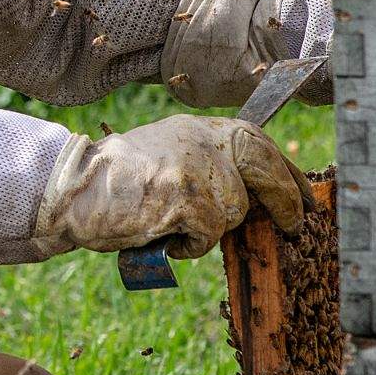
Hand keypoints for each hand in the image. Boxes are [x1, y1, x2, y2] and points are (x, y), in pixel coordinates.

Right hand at [36, 116, 305, 258]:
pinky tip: (161, 236)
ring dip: (209, 229)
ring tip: (170, 224)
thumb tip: (254, 192)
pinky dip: (188, 246)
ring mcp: (195, 169)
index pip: (258, 141)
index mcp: (199, 128)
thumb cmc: (114, 182)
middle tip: (295, 226)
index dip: (286, 170)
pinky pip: (207, 236)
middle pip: (265, 168)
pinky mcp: (185, 200)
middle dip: (287, 200)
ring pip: (233, 212)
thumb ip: (206, 162)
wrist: (70, 189)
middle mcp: (202, 141)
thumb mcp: (167, 155)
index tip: (305, 195)